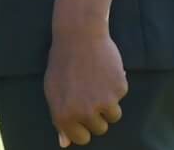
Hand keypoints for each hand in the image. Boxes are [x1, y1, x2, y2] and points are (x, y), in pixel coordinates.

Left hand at [45, 28, 125, 146]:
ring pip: (113, 116)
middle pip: (100, 129)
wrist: (79, 35)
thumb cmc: (63, 63)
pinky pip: (120, 96)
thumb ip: (60, 119)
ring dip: (108, 103)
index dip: (82, 126)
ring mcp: (103, 102)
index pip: (81, 138)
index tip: (81, 113)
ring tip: (96, 81)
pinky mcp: (119, 89)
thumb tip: (65, 143)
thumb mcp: (53, 91)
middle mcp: (84, 113)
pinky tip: (103, 70)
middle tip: (88, 92)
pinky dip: (115, 85)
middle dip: (96, 114)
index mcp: (64, 115)